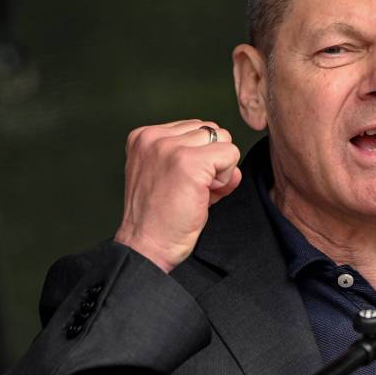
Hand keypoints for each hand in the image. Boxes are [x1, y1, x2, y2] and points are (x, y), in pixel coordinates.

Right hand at [114, 120, 241, 271]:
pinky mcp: (190, 163)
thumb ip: (197, 158)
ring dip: (220, 170)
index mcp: (144, 136)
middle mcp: (154, 137)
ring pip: (224, 140)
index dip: (201, 157)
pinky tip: (208, 195)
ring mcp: (171, 148)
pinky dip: (227, 178)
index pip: (195, 128)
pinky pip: (231, 154)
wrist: (147, 247)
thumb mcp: (172, 177)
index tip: (187, 182)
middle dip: (213, 161)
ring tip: (198, 192)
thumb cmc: (160, 217)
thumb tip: (231, 158)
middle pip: (212, 131)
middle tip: (195, 189)